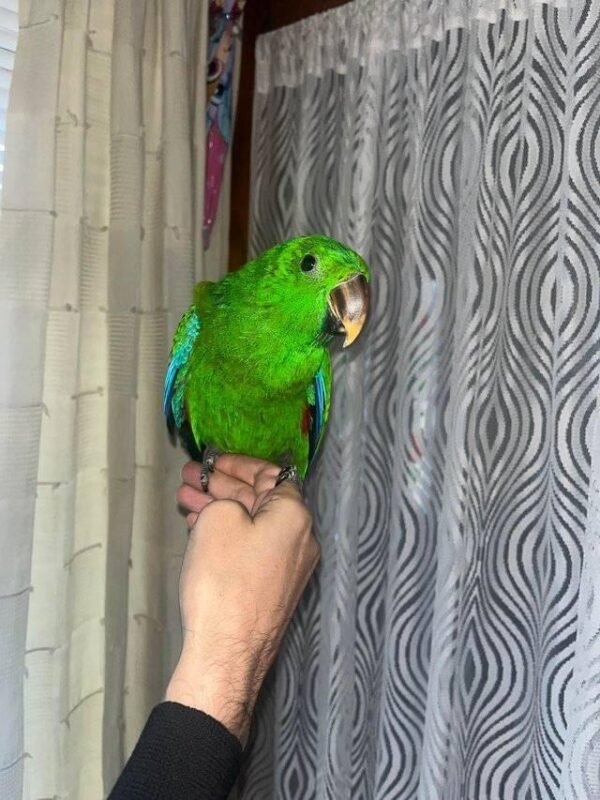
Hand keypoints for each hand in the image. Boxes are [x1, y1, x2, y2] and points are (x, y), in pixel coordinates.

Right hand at [166, 455, 319, 740]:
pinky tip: (197, 527)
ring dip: (219, 509)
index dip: (237, 463)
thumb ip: (227, 500)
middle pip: (260, 499)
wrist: (227, 653)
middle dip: (222, 485)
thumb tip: (232, 508)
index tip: (210, 459)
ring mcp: (289, 567)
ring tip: (184, 498)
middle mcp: (301, 538)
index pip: (270, 474)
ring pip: (252, 525)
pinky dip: (226, 534)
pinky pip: (251, 547)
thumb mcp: (218, 520)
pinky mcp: (273, 589)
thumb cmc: (223, 578)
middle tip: (189, 476)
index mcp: (296, 515)